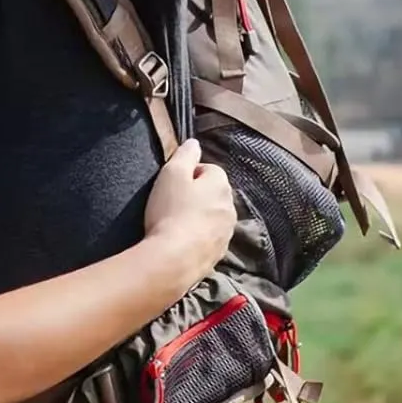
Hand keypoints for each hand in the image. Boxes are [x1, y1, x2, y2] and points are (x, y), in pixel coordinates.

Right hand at [143, 138, 235, 276]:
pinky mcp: (219, 253)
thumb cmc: (171, 211)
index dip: (188, 174)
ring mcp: (227, 232)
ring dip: (198, 217)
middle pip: (212, 193)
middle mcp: (231, 207)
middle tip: (171, 203)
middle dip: (196, 195)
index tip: (172, 185)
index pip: (208, 169)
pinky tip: (181, 241)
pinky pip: (209, 237)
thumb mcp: (171, 173)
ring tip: (175, 224)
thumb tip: (195, 143)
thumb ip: (185, 154)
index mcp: (221, 184)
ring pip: (213, 216)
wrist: (174, 259)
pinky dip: (198, 236)